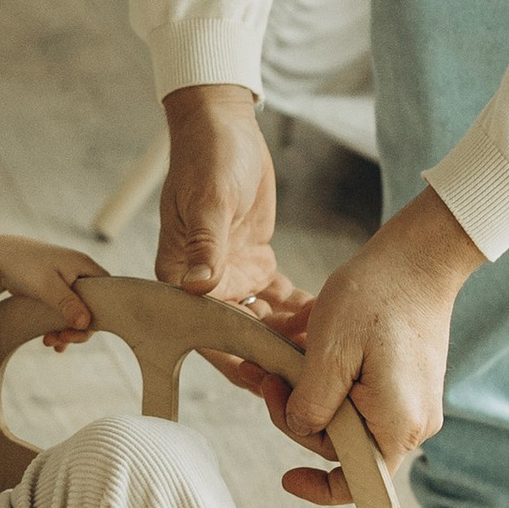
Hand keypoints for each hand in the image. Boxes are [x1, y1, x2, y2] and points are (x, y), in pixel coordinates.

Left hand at [0, 237, 103, 347]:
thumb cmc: (23, 265)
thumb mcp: (46, 285)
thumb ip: (67, 303)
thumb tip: (85, 323)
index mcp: (84, 266)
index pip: (107, 294)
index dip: (99, 316)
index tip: (77, 331)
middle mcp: (80, 273)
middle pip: (92, 308)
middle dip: (78, 328)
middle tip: (61, 340)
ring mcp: (68, 282)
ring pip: (78, 313)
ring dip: (66, 330)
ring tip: (49, 342)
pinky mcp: (56, 291)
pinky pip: (65, 312)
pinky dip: (59, 327)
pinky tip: (50, 340)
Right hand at [155, 83, 311, 401]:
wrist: (223, 126)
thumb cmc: (208, 157)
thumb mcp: (210, 200)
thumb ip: (205, 245)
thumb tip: (197, 286)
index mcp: (179, 277)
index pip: (205, 334)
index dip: (238, 362)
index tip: (273, 381)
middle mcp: (202, 285)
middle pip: (237, 337)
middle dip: (272, 358)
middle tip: (314, 373)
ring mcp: (229, 275)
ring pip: (262, 324)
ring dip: (290, 337)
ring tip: (328, 348)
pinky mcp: (253, 262)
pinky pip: (277, 300)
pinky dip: (299, 312)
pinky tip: (328, 318)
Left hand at [275, 190, 482, 493]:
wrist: (420, 255)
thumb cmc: (377, 297)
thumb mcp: (328, 353)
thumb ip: (310, 406)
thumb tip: (301, 429)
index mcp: (395, 425)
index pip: (357, 483)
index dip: (319, 489)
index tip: (286, 479)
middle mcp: (411, 422)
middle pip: (342, 443)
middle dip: (298, 413)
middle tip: (267, 374)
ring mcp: (411, 401)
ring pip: (346, 413)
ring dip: (308, 389)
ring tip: (277, 356)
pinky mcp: (406, 380)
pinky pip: (359, 391)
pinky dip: (328, 374)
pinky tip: (304, 344)